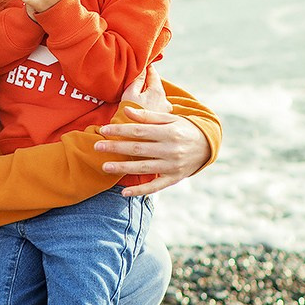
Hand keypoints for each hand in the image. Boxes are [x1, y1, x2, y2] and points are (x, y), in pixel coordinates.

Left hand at [95, 78, 210, 194]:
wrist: (207, 146)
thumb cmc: (183, 129)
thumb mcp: (169, 119)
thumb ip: (148, 116)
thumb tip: (126, 112)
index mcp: (169, 132)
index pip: (140, 131)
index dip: (120, 130)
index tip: (104, 129)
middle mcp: (171, 150)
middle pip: (139, 149)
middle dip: (116, 148)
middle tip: (97, 146)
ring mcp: (172, 166)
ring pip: (144, 168)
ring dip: (123, 168)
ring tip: (105, 167)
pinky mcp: (173, 179)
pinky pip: (155, 187)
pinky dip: (140, 191)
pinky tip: (124, 193)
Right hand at [121, 64, 171, 113]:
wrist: (132, 136)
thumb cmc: (129, 113)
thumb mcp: (130, 93)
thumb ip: (137, 80)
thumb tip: (142, 69)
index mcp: (158, 91)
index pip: (154, 73)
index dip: (147, 67)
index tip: (142, 63)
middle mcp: (165, 100)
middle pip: (156, 85)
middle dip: (148, 80)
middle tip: (138, 76)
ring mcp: (165, 110)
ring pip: (157, 95)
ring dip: (149, 91)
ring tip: (139, 91)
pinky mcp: (162, 117)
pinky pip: (157, 104)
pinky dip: (151, 101)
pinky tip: (142, 103)